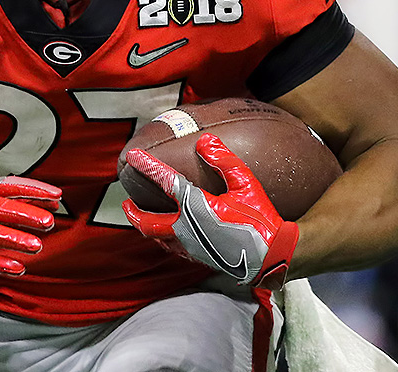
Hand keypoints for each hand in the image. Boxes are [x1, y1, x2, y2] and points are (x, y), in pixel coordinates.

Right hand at [0, 175, 61, 275]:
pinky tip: (16, 268)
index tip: (57, 196)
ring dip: (13, 239)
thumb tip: (52, 203)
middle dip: (26, 214)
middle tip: (49, 223)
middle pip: (0, 208)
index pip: (9, 186)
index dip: (33, 189)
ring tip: (37, 247)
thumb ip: (13, 199)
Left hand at [122, 134, 298, 289]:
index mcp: (197, 207)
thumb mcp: (246, 184)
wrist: (271, 257)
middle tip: (126, 202)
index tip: (133, 156)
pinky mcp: (197, 257)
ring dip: (145, 225)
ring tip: (142, 215)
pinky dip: (163, 236)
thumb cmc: (261, 218)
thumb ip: (224, 161)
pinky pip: (171, 246)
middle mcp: (187, 228)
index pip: (165, 182)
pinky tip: (169, 232)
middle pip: (147, 221)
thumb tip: (205, 140)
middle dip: (133, 211)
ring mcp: (190, 246)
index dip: (147, 167)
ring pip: (157, 237)